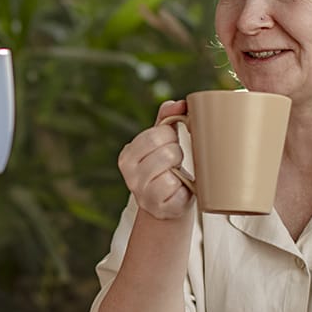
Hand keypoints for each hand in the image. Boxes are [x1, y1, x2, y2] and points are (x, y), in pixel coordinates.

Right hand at [117, 100, 191, 219]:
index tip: (171, 144)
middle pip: (166, 152)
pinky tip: (178, 190)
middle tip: (176, 161)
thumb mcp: (163, 142)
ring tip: (176, 175)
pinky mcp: (158, 208)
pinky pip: (177, 190)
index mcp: (127, 155)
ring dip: (180, 171)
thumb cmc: (166, 168)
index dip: (171, 137)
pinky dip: (183, 188)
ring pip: (171, 171)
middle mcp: (129, 175)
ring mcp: (142, 193)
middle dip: (177, 153)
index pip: (155, 135)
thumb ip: (167, 118)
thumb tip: (179, 103)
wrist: (168, 204)